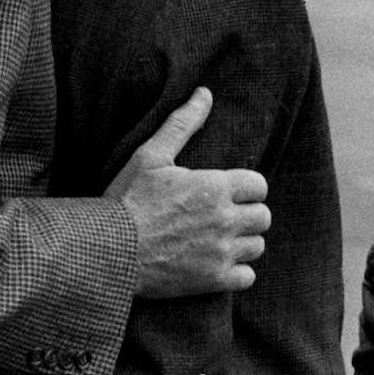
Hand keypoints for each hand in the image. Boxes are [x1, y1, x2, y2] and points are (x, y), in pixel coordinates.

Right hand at [105, 87, 269, 298]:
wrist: (110, 251)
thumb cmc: (128, 199)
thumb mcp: (151, 155)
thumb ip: (182, 124)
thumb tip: (204, 94)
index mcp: (213, 186)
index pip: (258, 185)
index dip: (245, 187)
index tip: (227, 190)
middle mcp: (224, 219)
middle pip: (263, 216)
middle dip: (247, 213)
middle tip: (223, 214)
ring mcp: (221, 252)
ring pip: (257, 246)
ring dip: (242, 241)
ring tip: (219, 237)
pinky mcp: (213, 280)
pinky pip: (247, 276)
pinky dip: (237, 271)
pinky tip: (216, 261)